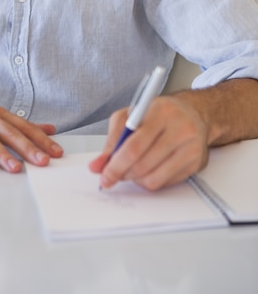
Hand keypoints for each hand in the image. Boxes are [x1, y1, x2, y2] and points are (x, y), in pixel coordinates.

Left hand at [88, 95, 208, 189]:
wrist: (193, 113)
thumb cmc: (159, 113)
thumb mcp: (131, 116)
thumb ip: (113, 140)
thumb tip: (98, 165)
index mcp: (161, 112)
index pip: (134, 146)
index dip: (116, 165)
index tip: (104, 175)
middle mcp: (180, 129)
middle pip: (143, 164)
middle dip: (123, 173)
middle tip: (114, 173)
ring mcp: (191, 147)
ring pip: (153, 178)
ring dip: (136, 179)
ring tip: (132, 168)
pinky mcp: (196, 164)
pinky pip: (165, 183)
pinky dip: (150, 180)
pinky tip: (148, 169)